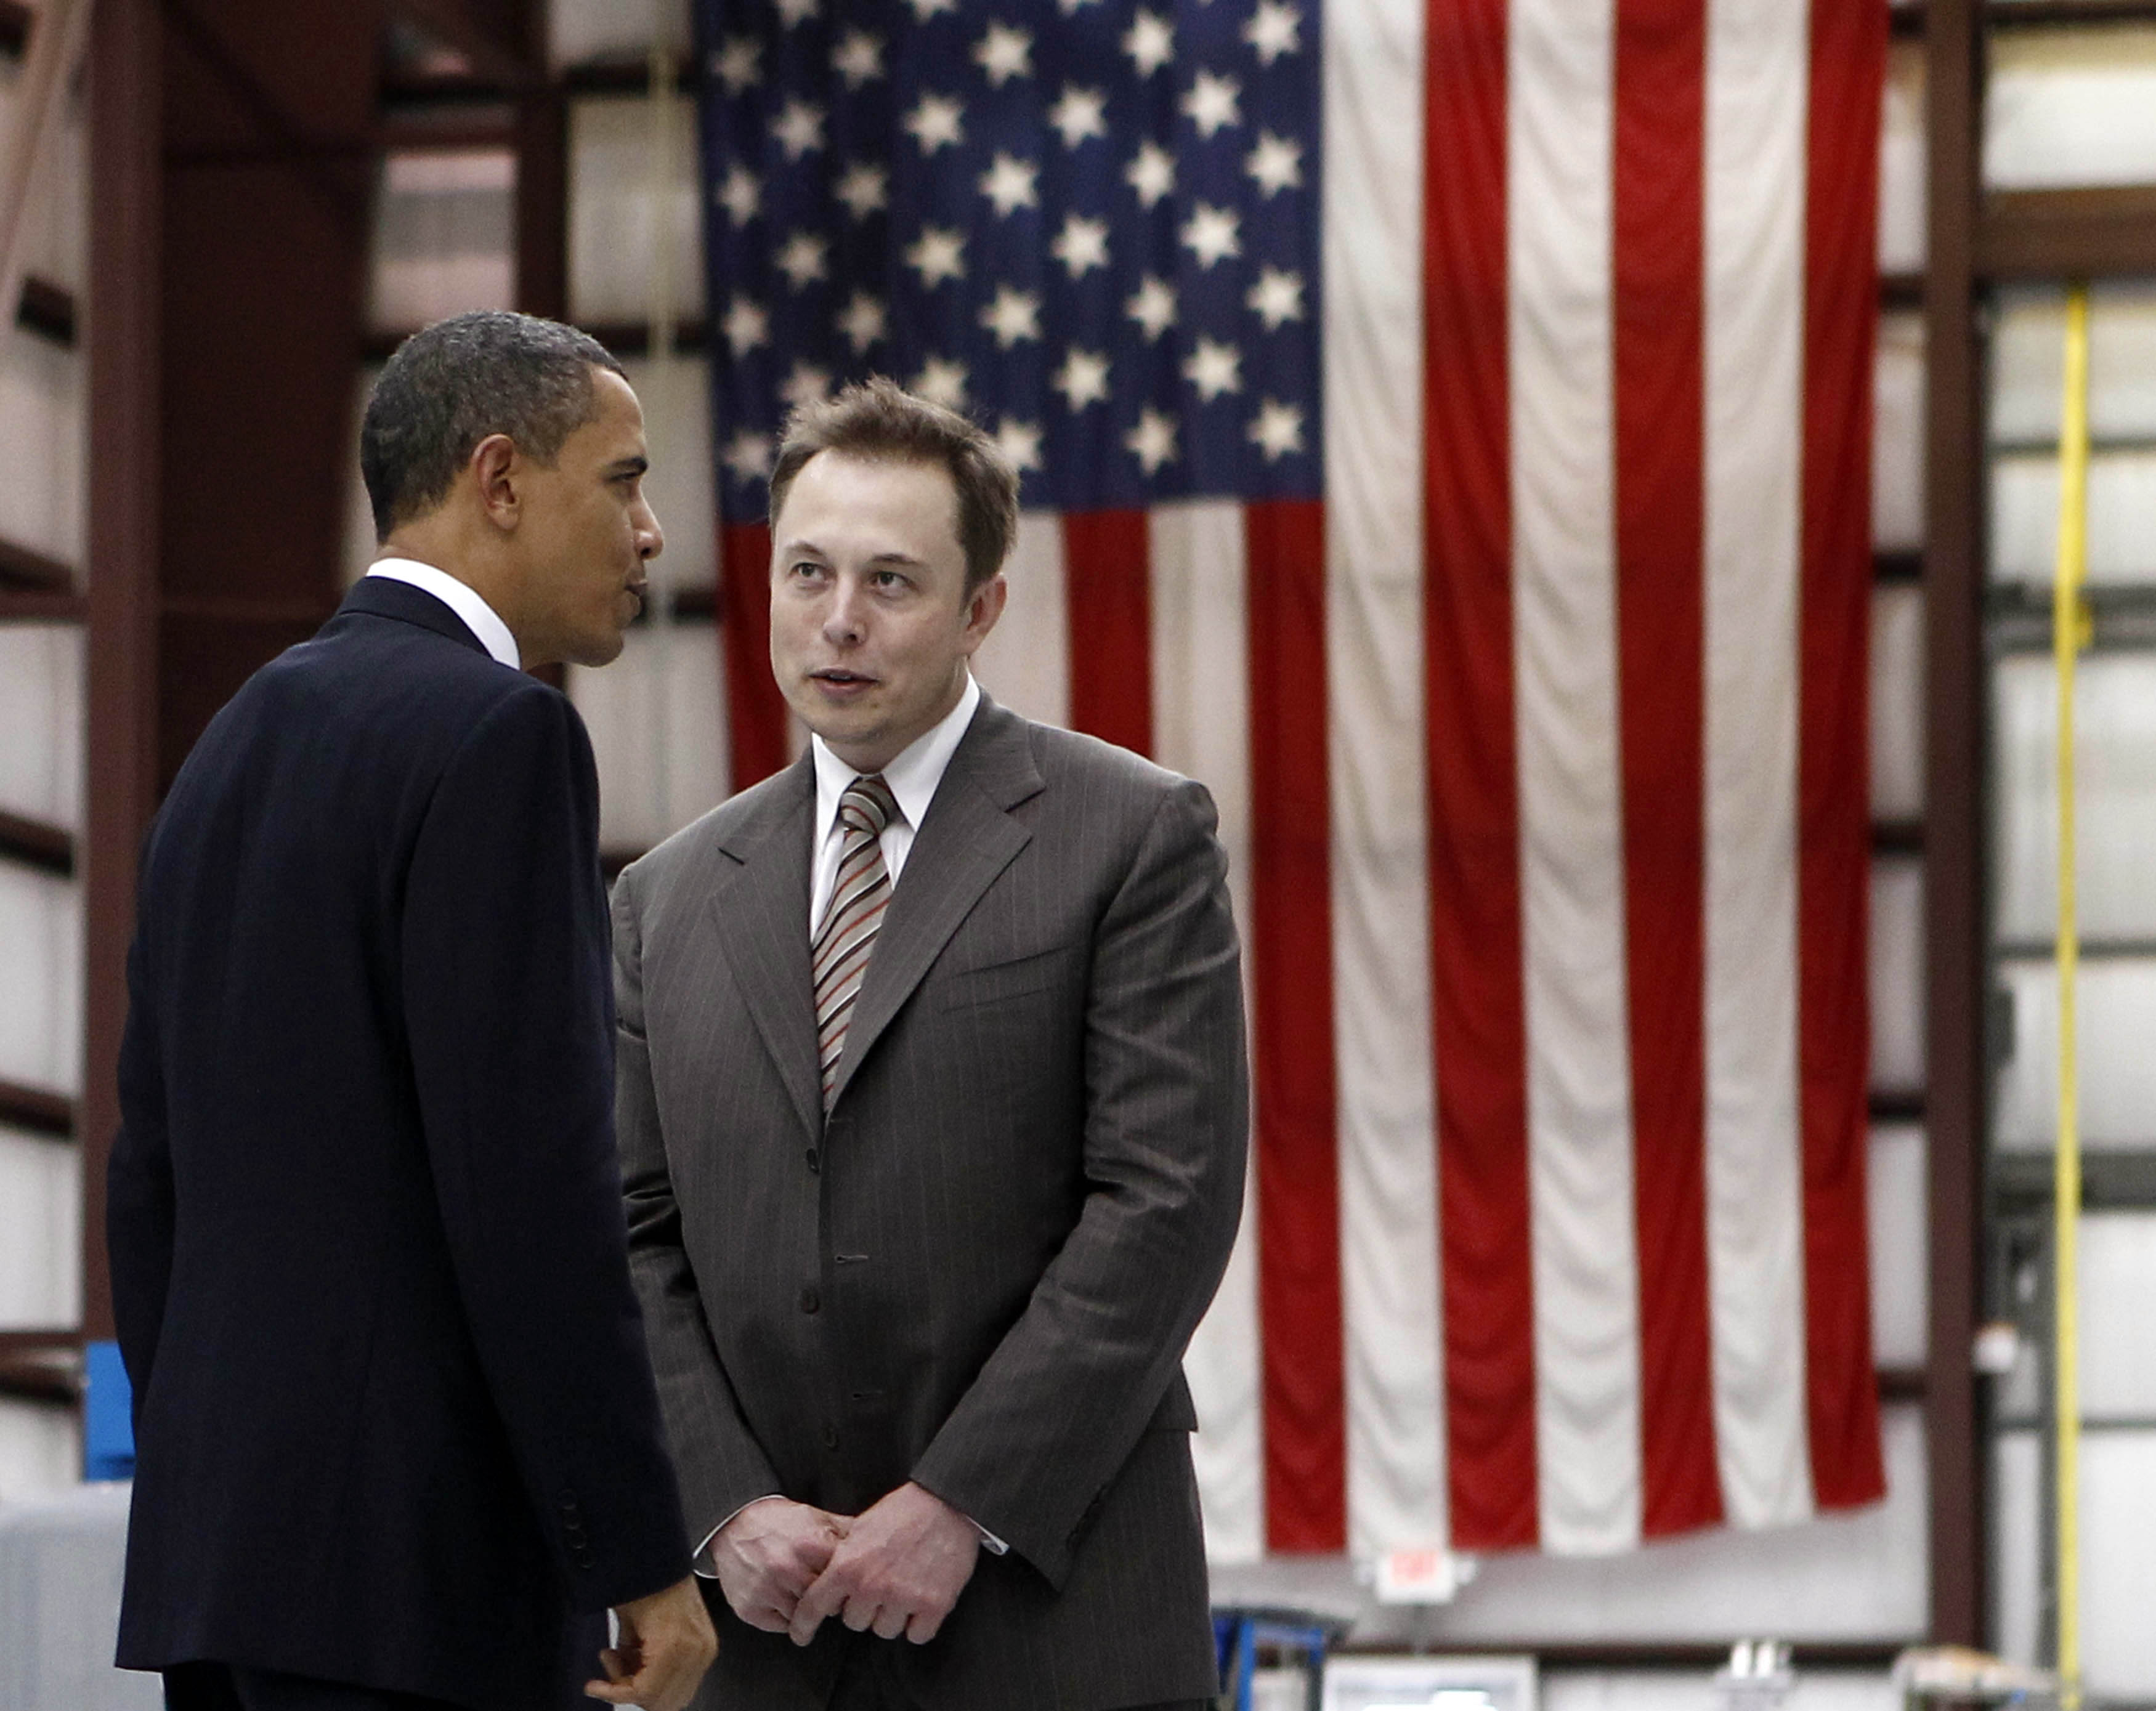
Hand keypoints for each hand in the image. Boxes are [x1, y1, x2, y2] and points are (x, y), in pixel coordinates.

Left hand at [586, 1575, 716, 1710]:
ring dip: (648, 1685)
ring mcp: (705, 1650)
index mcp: (674, 1645)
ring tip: (629, 1655)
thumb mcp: (624, 1620)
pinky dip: (661, 1676)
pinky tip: (644, 1652)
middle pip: (662, 1702)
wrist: (668, 1556)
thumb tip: (616, 1679)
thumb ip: (621, 1660)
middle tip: (615, 1666)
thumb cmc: (647, 1577)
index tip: (594, 1686)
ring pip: (675, 1696)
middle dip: (633, 1690)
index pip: (645, 1693)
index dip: (615, 1693)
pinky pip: (683, 1679)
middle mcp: (696, 1652)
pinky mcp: (707, 1646)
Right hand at [710, 1496, 851, 1632]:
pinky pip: (780, 1626)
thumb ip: (845, 1531)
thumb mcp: (815, 1517)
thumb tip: (874, 1540)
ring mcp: (767, 1591)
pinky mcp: (750, 1609)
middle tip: (824, 1590)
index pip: (844, 1577)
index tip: (846, 1580)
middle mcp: (788, 1569)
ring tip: (801, 1592)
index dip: (847, 1579)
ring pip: (803, 1617)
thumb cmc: (778, 1523)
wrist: (734, 1524)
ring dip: (807, 1610)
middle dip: (828, 1598)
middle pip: (826, 1601)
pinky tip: (784, 1600)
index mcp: (810, 1545)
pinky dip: (786, 1618)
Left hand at [787, 1482, 979, 1647]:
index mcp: (848, 1565)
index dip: (803, 1624)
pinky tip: (922, 1601)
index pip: (814, 1606)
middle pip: (854, 1622)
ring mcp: (903, 1598)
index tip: (800, 1635)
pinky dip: (919, 1623)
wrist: (947, 1503)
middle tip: (880, 1585)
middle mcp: (872, 1586)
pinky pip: (916, 1635)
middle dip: (864, 1607)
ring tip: (904, 1588)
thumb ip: (840, 1558)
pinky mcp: (934, 1606)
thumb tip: (820, 1576)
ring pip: (885, 1630)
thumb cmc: (902, 1512)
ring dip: (892, 1616)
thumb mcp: (860, 1528)